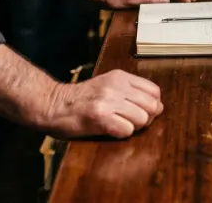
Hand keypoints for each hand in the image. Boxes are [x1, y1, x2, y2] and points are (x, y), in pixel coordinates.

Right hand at [41, 70, 163, 138]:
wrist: (52, 105)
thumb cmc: (81, 99)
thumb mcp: (107, 86)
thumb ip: (132, 93)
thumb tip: (159, 107)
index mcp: (120, 77)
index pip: (154, 91)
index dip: (152, 105)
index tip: (141, 112)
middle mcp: (116, 86)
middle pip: (152, 106)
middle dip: (146, 118)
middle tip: (130, 122)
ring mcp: (108, 101)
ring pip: (142, 119)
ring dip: (133, 127)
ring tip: (118, 125)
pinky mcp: (100, 117)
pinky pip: (127, 130)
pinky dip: (121, 134)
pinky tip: (109, 129)